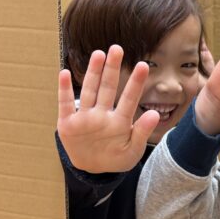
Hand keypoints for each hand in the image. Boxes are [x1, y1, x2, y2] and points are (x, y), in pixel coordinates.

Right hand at [57, 45, 159, 173]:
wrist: (93, 169)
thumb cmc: (116, 158)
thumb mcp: (132, 151)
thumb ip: (142, 133)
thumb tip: (155, 114)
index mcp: (120, 121)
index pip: (129, 99)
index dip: (135, 83)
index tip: (144, 65)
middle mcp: (102, 115)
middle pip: (107, 88)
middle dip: (112, 69)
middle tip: (117, 49)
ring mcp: (85, 117)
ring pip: (89, 91)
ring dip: (92, 74)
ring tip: (98, 54)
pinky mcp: (68, 124)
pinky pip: (65, 104)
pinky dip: (64, 90)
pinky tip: (64, 73)